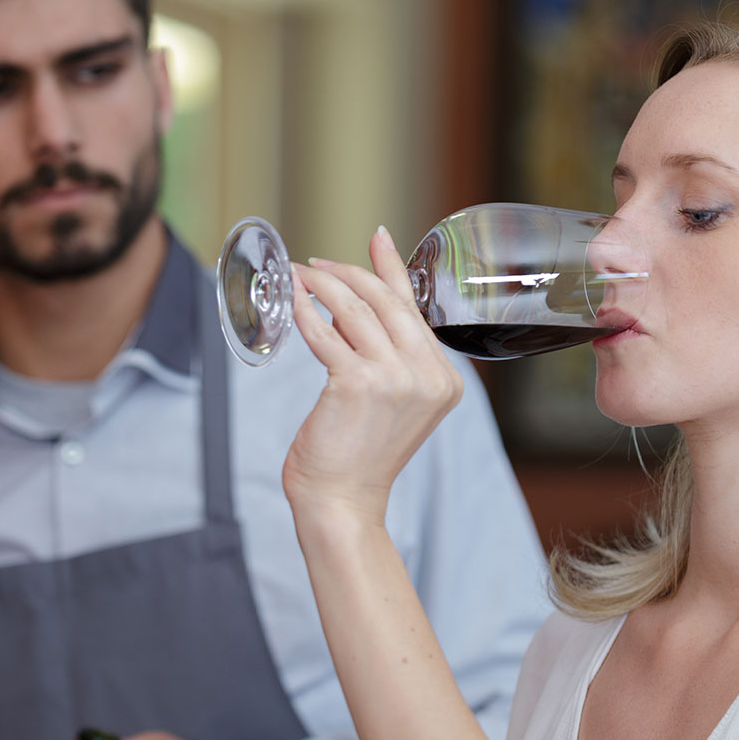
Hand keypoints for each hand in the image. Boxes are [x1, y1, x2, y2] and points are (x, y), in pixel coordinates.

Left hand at [283, 227, 463, 525]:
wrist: (343, 502)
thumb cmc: (358, 454)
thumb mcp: (388, 399)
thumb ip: (386, 353)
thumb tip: (353, 300)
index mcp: (445, 379)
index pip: (414, 308)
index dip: (391, 267)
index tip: (376, 237)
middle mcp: (428, 376)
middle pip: (386, 301)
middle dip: (347, 273)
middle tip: (317, 264)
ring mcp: (396, 379)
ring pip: (356, 310)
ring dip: (322, 285)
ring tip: (300, 277)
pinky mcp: (357, 384)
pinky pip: (326, 333)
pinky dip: (306, 312)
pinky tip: (293, 302)